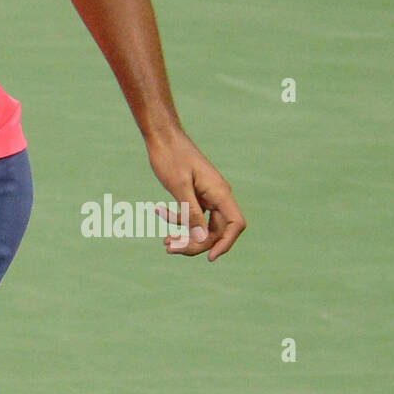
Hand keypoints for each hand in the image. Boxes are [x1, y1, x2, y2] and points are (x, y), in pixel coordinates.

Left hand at [145, 130, 245, 261]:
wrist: (161, 136)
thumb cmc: (170, 156)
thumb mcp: (179, 186)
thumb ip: (191, 213)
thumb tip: (203, 240)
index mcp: (219, 192)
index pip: (235, 224)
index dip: (226, 243)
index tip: (210, 257)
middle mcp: (217, 195)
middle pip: (216, 230)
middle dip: (196, 243)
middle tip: (170, 249)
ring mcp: (206, 196)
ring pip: (202, 226)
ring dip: (185, 235)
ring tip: (165, 243)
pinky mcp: (194, 195)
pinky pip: (191, 215)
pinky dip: (177, 219)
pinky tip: (157, 211)